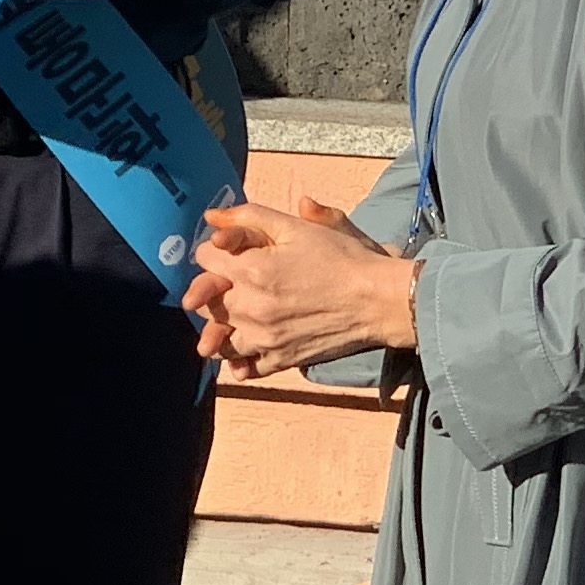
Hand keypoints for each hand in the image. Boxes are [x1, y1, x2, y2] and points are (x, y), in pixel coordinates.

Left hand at [181, 199, 417, 378]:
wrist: (380, 299)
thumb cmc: (343, 257)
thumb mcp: (297, 226)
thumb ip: (250, 216)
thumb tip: (210, 217)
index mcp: (252, 269)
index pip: (204, 258)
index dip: (214, 249)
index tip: (228, 249)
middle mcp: (251, 307)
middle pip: (204, 300)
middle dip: (212, 286)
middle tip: (231, 280)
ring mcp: (263, 338)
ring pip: (217, 338)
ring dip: (220, 325)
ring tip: (236, 313)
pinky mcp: (280, 360)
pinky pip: (243, 368)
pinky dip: (239, 360)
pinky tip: (247, 345)